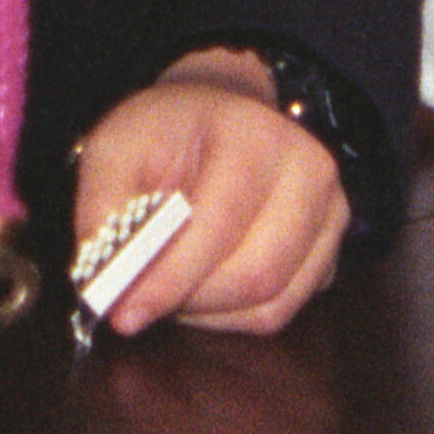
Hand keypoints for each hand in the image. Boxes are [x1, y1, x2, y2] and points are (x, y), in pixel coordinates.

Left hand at [72, 53, 351, 336]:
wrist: (218, 116)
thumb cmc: (165, 134)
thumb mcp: (114, 149)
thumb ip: (102, 209)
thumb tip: (103, 282)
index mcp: (255, 133)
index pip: (219, 221)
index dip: (169, 275)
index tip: (124, 311)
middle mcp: (308, 171)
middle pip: (256, 273)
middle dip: (188, 301)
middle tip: (141, 300)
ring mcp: (330, 215)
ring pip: (270, 305)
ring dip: (208, 313)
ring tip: (170, 283)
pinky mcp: (330, 253)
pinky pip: (279, 312)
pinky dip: (231, 316)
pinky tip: (201, 285)